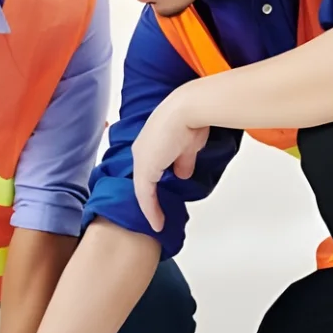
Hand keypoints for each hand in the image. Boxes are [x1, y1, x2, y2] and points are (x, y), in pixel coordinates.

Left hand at [131, 89, 210, 231]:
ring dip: (151, 207)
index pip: (149, 168)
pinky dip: (151, 210)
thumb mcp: (188, 147)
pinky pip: (145, 195)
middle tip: (157, 213)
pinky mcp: (145, 169)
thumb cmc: (191, 120)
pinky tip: (157, 223)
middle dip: (150, 198)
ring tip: (157, 222)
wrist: (188, 110)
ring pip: (142, 189)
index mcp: (150, 143)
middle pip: (143, 180)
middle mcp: (141, 151)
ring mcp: (141, 160)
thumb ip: (183, 162)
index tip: (161, 196)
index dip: (155, 183)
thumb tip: (183, 174)